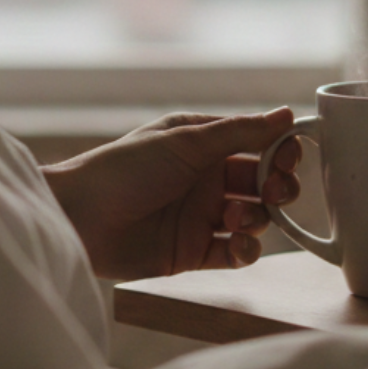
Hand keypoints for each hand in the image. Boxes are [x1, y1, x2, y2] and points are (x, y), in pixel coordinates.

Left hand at [41, 108, 300, 280]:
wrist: (79, 217)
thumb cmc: (124, 167)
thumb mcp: (186, 141)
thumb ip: (241, 131)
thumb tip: (287, 114)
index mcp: (204, 144)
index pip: (258, 144)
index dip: (280, 150)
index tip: (288, 156)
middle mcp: (205, 178)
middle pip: (263, 183)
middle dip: (277, 187)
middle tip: (273, 190)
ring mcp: (200, 217)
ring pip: (254, 219)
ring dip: (256, 218)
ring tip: (233, 218)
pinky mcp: (192, 252)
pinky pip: (234, 254)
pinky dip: (245, 251)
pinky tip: (236, 244)